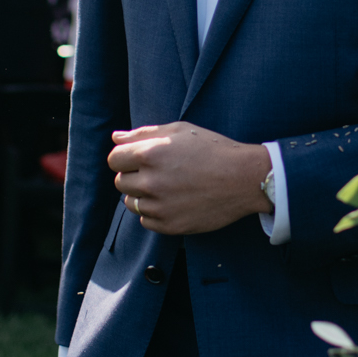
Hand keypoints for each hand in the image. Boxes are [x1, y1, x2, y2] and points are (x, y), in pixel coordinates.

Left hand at [109, 122, 271, 235]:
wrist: (243, 178)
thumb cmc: (213, 149)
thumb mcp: (179, 131)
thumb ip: (143, 133)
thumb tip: (115, 137)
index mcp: (149, 154)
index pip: (114, 159)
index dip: (126, 157)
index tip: (141, 158)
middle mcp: (150, 181)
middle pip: (120, 181)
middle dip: (134, 176)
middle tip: (159, 172)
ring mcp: (159, 206)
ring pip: (131, 203)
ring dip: (143, 195)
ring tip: (168, 187)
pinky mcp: (170, 225)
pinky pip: (146, 221)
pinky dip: (155, 213)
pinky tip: (174, 202)